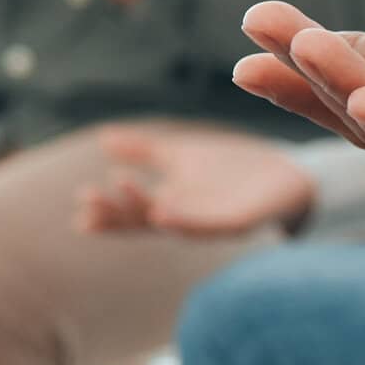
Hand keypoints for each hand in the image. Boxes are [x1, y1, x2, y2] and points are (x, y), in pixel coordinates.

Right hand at [76, 125, 319, 238]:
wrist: (285, 172)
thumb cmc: (231, 167)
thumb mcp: (182, 154)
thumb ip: (144, 151)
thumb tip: (103, 138)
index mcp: (169, 201)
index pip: (131, 210)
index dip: (106, 211)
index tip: (79, 205)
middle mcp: (186, 216)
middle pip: (144, 218)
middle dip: (117, 210)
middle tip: (88, 199)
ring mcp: (210, 221)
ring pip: (173, 223)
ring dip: (147, 212)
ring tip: (124, 193)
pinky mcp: (238, 222)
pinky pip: (209, 226)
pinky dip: (186, 221)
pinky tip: (164, 213)